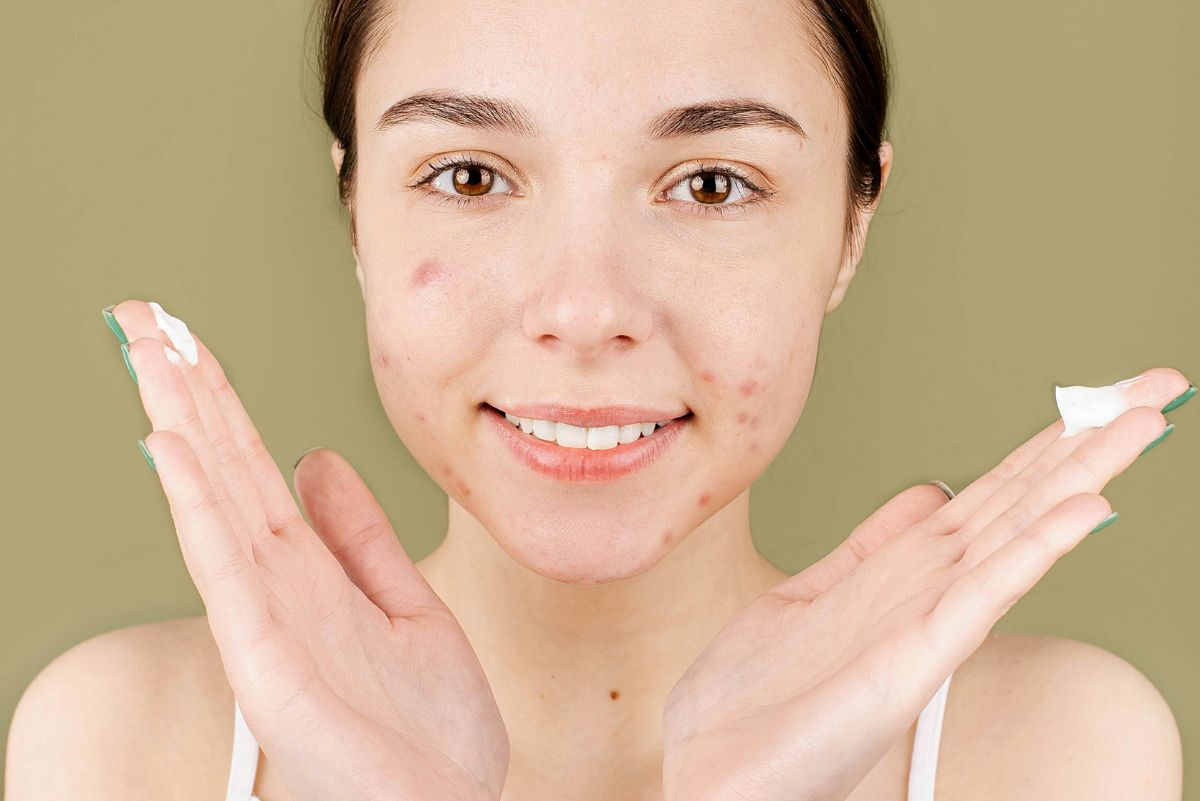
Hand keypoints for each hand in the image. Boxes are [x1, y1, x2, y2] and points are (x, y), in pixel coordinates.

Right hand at [107, 300, 508, 800]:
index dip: (221, 402)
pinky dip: (197, 508)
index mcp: (308, 572)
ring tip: (147, 354)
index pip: (253, 468)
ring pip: (214, 503)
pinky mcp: (271, 666)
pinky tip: (170, 451)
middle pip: (222, 470)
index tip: (189, 340)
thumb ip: (358, 536)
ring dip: (179, 425)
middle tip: (142, 317)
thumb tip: (318, 459)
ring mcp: (267, 624)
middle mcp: (277, 588)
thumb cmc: (426, 729)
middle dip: (184, 391)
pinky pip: (229, 573)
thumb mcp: (405, 605)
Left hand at [661, 367, 1189, 800]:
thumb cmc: (757, 695)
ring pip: (1019, 531)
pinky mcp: (915, 656)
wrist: (715, 764)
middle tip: (1158, 386)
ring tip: (1144, 420)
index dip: (1045, 444)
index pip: (992, 493)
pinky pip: (985, 591)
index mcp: (905, 571)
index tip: (1099, 398)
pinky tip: (1085, 509)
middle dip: (1088, 442)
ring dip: (1082, 474)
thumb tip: (927, 492)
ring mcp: (928, 621)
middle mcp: (929, 590)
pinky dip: (1035, 548)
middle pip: (1022, 500)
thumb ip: (872, 546)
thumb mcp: (811, 593)